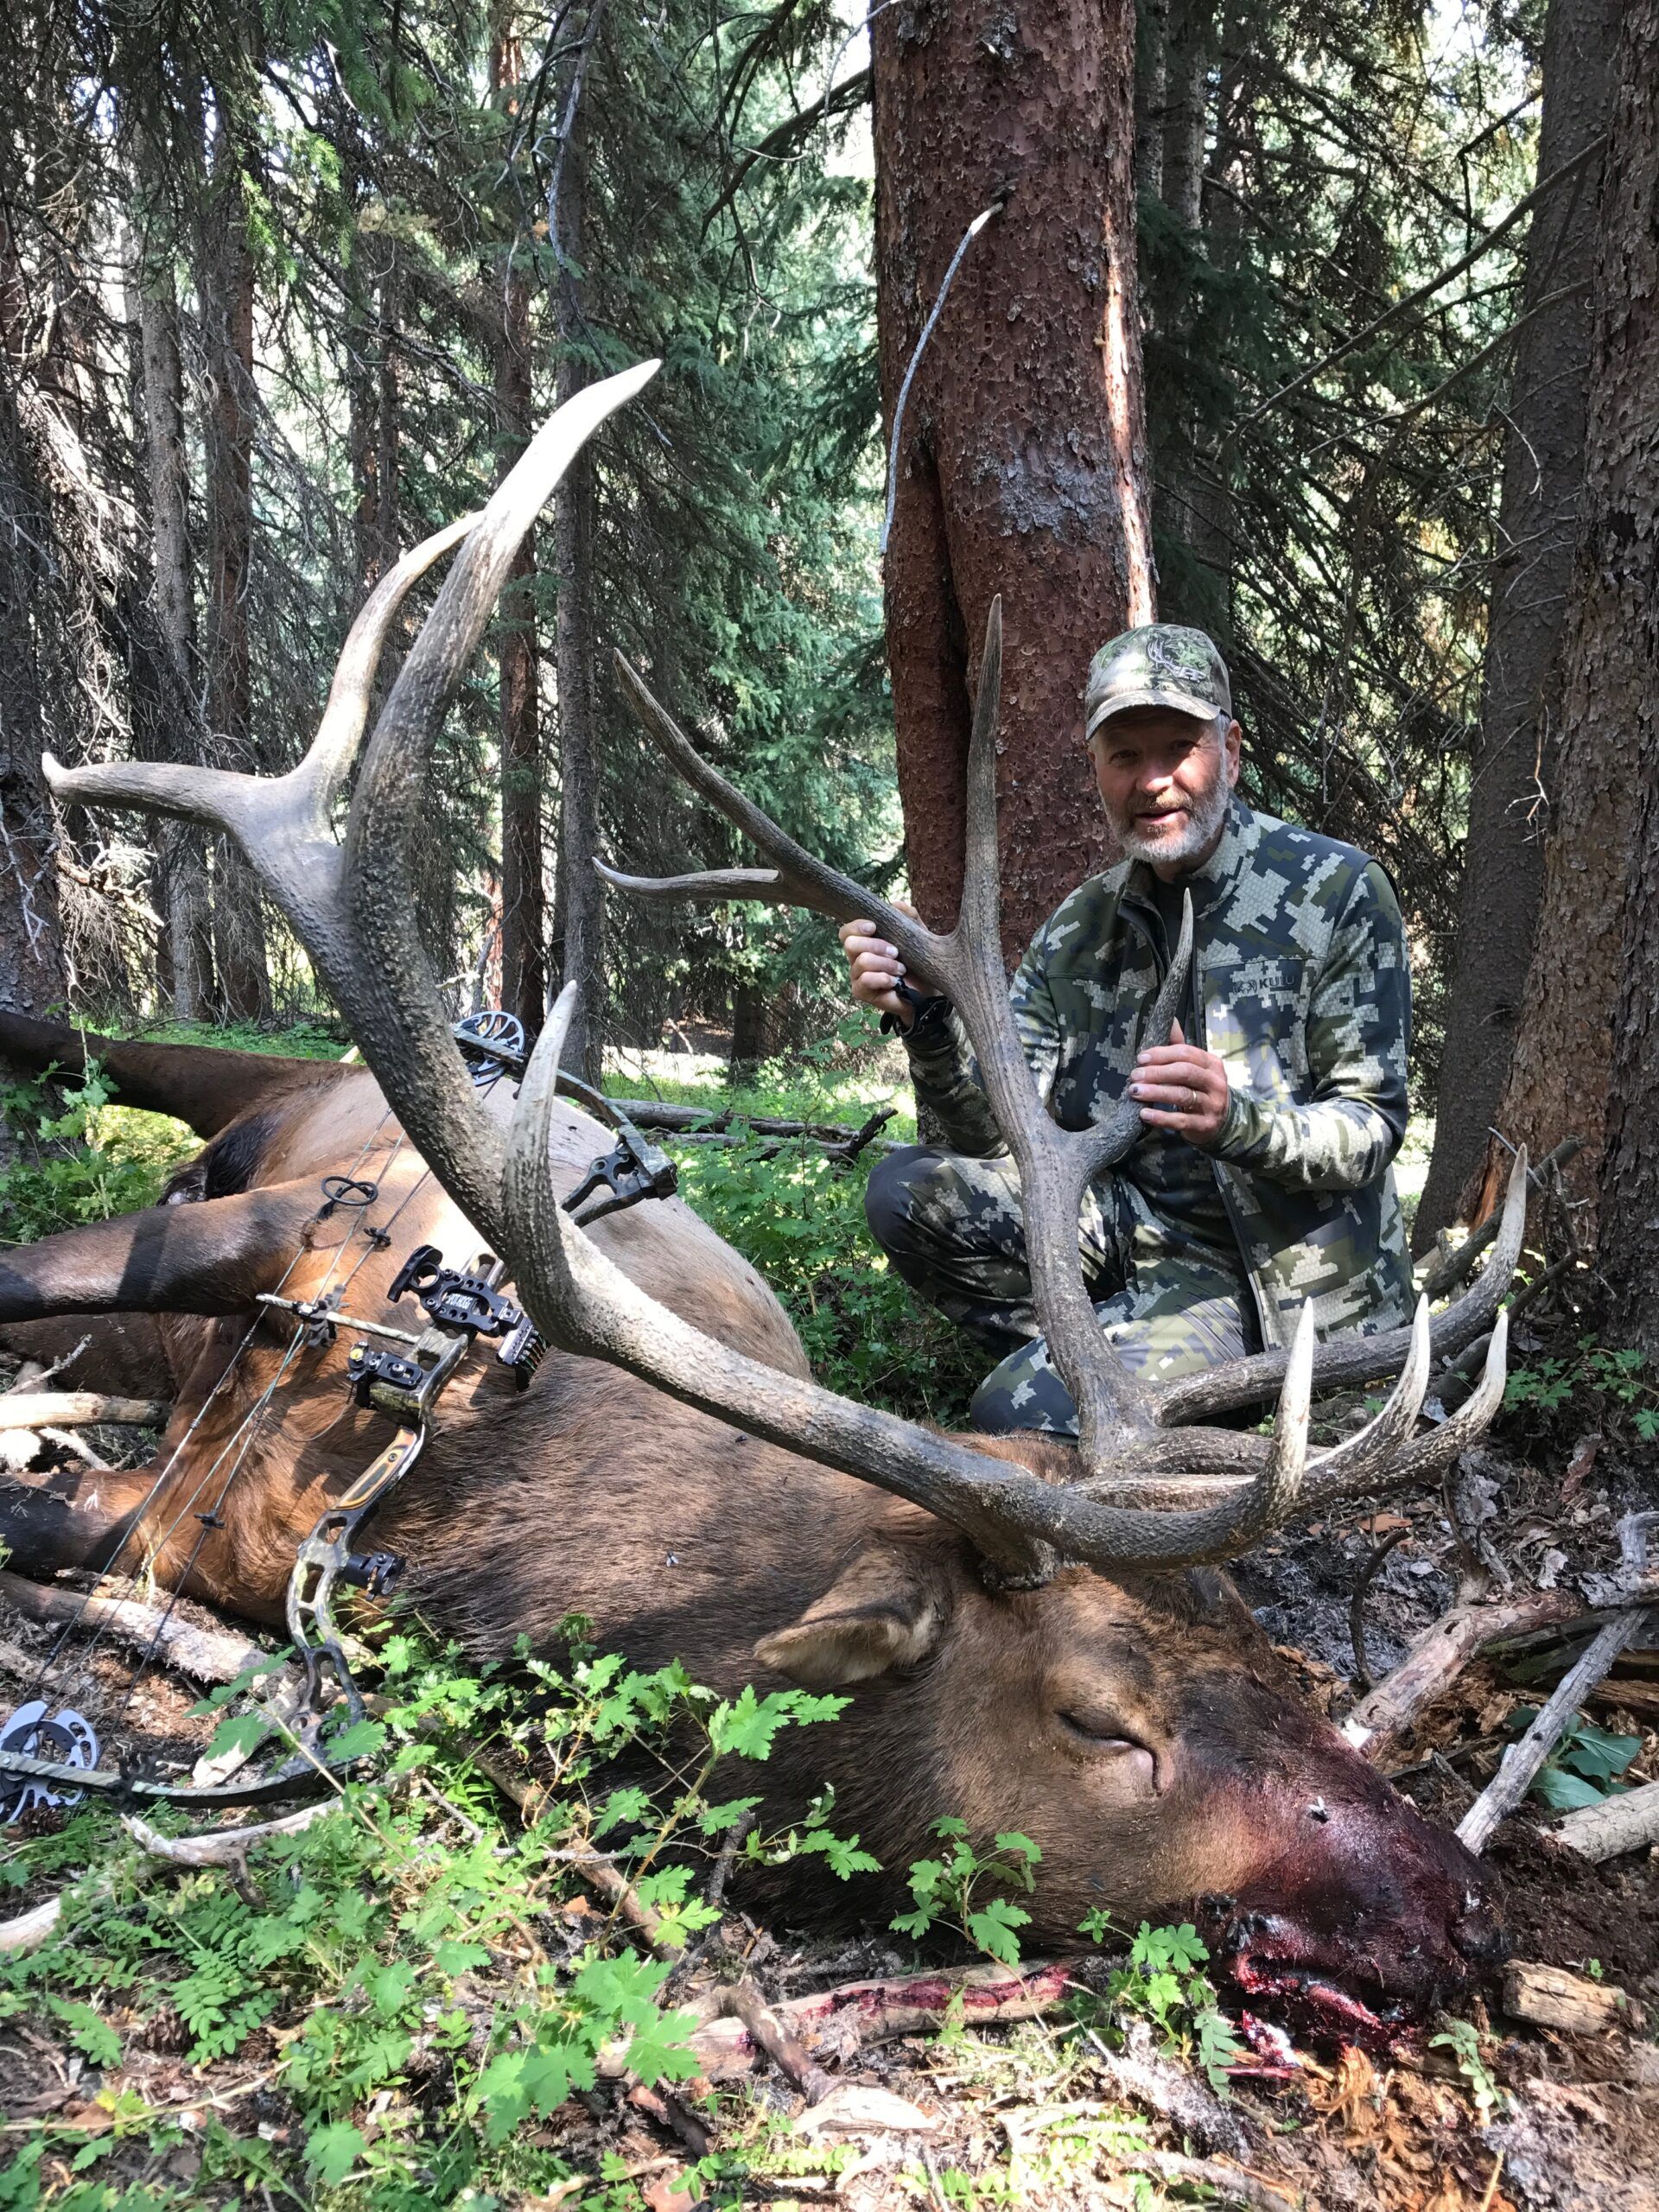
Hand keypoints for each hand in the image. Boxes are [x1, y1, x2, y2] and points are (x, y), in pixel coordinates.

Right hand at [839, 901, 930, 1027]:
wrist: (928, 990)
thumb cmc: (918, 962)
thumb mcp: (918, 936)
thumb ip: (909, 919)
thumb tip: (896, 904)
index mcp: (865, 942)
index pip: (847, 931)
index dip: (856, 926)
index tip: (874, 927)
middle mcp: (857, 957)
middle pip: (850, 943)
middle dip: (875, 945)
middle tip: (896, 951)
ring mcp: (857, 975)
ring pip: (861, 961)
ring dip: (885, 963)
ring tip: (901, 969)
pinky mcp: (861, 992)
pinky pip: (865, 981)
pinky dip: (882, 978)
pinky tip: (895, 981)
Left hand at [1128, 1019, 1229, 1146]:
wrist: (1222, 1122)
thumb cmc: (1201, 1089)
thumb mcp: (1195, 1067)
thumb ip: (1180, 1046)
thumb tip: (1170, 1020)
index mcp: (1212, 1064)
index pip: (1186, 1053)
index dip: (1162, 1054)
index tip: (1141, 1058)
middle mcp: (1215, 1082)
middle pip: (1184, 1072)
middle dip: (1157, 1072)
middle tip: (1135, 1075)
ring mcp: (1212, 1105)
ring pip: (1182, 1095)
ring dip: (1155, 1092)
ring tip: (1135, 1091)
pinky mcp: (1205, 1125)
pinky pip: (1180, 1120)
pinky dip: (1161, 1117)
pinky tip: (1144, 1114)